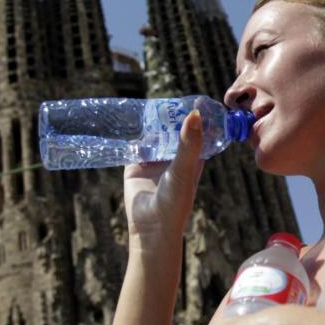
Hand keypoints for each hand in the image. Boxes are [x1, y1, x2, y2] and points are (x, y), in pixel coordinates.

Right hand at [124, 109, 204, 253]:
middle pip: (172, 129)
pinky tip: (129, 120)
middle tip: (166, 98)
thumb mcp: (184, 170)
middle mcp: (173, 156)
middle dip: (169, 116)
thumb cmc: (175, 202)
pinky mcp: (135, 163)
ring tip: (148, 104)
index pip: (195, 131)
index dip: (195, 116)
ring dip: (151, 122)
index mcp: (192, 157)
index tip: (193, 98)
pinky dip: (132, 133)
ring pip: (153, 134)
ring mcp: (153, 159)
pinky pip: (134, 144)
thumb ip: (189, 143)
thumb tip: (195, 113)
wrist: (150, 226)